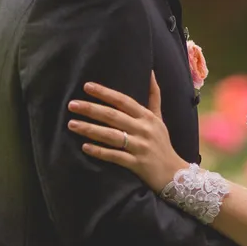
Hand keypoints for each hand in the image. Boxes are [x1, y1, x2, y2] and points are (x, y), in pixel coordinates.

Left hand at [67, 72, 188, 190]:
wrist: (174, 173)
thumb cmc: (162, 143)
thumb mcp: (159, 118)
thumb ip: (153, 96)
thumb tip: (150, 72)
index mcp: (147, 117)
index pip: (123, 101)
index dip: (105, 93)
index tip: (87, 86)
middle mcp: (144, 129)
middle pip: (114, 116)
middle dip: (91, 109)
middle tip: (72, 104)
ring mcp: (140, 147)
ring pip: (112, 136)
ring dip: (91, 129)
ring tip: (72, 124)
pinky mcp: (137, 164)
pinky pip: (115, 156)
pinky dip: (100, 151)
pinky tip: (85, 147)